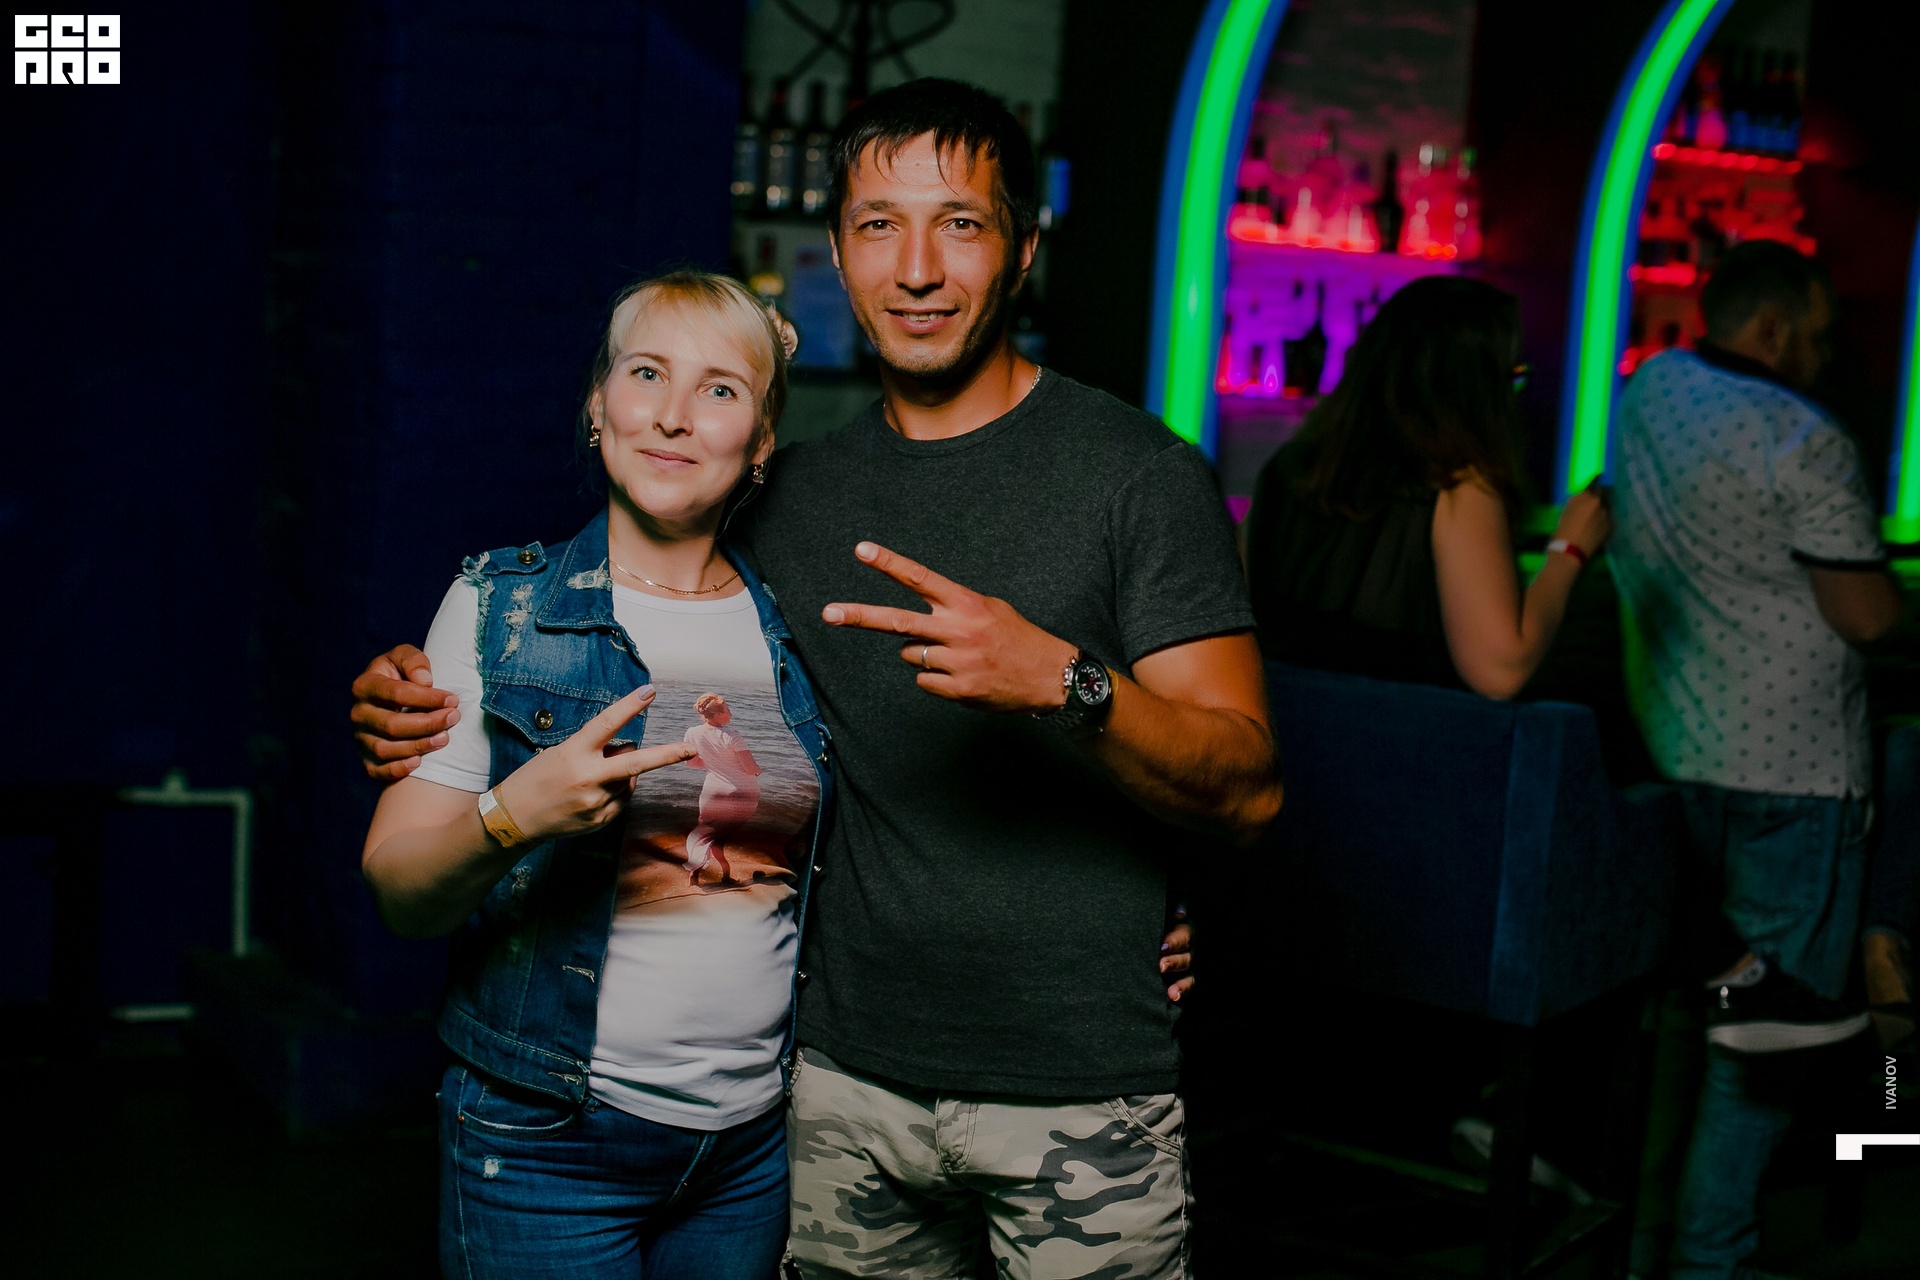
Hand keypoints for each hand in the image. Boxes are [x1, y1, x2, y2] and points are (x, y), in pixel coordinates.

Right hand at [352, 645, 458, 781]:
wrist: (390, 696)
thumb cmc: (401, 674)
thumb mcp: (404, 657)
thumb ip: (413, 661)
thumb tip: (425, 680)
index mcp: (365, 685)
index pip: (397, 694)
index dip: (427, 698)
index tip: (452, 699)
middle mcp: (358, 713)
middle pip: (392, 724)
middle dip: (428, 723)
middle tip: (453, 717)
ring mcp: (360, 737)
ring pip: (386, 749)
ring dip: (418, 746)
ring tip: (444, 738)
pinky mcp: (366, 757)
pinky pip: (376, 770)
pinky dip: (397, 769)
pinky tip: (418, 762)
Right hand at [493, 687, 695, 843]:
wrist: (514, 819)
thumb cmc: (536, 778)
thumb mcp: (561, 754)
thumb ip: (596, 751)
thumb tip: (628, 750)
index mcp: (574, 753)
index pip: (607, 724)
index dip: (629, 706)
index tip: (649, 691)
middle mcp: (588, 777)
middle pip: (635, 763)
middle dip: (667, 755)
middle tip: (690, 748)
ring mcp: (596, 802)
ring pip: (628, 780)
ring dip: (620, 774)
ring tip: (589, 778)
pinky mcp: (601, 820)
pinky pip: (621, 799)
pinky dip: (614, 792)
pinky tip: (590, 794)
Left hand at [822, 542, 1075, 713]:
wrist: (1053, 677)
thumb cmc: (1018, 640)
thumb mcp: (991, 610)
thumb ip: (954, 610)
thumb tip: (914, 628)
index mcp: (966, 604)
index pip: (920, 578)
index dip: (889, 564)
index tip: (861, 550)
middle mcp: (959, 629)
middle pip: (898, 622)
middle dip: (860, 616)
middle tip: (829, 612)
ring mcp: (957, 661)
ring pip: (912, 656)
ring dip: (926, 657)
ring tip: (960, 658)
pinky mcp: (959, 690)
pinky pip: (925, 683)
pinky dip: (937, 682)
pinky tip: (964, 677)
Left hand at [1160, 905, 1193, 1002]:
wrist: (1144, 942)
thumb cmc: (1154, 928)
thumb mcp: (1162, 919)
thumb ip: (1174, 912)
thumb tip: (1179, 912)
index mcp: (1184, 932)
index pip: (1183, 936)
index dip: (1175, 941)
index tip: (1162, 947)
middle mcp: (1189, 950)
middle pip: (1186, 957)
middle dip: (1174, 962)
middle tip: (1161, 966)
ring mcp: (1188, 968)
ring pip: (1188, 976)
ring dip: (1180, 984)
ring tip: (1171, 992)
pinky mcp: (1185, 982)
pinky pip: (1186, 989)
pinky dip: (1180, 993)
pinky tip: (1173, 997)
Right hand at [1552, 485, 1612, 558]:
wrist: (1571, 550)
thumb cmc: (1561, 530)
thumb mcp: (1566, 511)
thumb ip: (1577, 502)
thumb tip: (1583, 498)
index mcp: (1585, 496)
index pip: (1594, 481)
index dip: (1597, 478)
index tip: (1599, 476)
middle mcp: (1598, 501)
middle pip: (1605, 491)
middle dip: (1603, 492)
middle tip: (1599, 495)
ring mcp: (1607, 514)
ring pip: (1608, 506)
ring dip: (1603, 508)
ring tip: (1597, 515)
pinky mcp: (1611, 525)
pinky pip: (1609, 519)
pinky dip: (1604, 521)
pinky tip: (1597, 528)